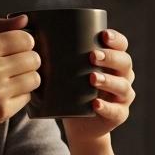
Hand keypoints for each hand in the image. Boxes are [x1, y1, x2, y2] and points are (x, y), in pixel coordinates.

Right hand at [0, 14, 40, 135]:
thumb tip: (24, 19)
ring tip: (11, 79)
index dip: (24, 43)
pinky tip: (4, 94)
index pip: (26, 39)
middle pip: (34, 58)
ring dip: (27, 78)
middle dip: (28, 60)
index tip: (17, 48)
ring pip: (34, 78)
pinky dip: (20, 95)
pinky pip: (27, 97)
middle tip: (15, 65)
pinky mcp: (2, 111)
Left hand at [62, 28, 135, 144]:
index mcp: (114, 61)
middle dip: (110, 57)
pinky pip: (116, 111)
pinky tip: (96, 104)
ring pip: (122, 86)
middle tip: (93, 56)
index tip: (103, 35)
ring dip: (108, 81)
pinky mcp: (119, 114)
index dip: (116, 39)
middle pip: (125, 63)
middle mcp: (123, 76)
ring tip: (92, 78)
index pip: (121, 45)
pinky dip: (106, 107)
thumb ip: (58, 54)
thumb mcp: (68, 71)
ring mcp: (123, 97)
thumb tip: (30, 31)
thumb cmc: (72, 89)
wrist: (79, 123)